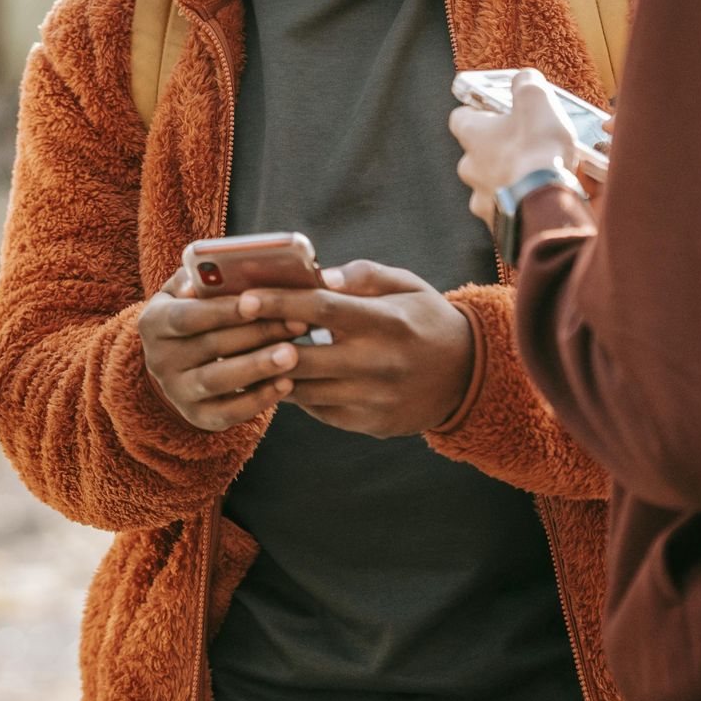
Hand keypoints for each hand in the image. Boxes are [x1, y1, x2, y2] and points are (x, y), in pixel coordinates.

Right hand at [138, 265, 310, 431]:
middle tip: (297, 323)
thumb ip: (201, 278)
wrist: (180, 362)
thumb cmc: (196, 314)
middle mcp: (159, 360)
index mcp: (153, 323)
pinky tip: (287, 384)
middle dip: (256, 334)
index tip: (258, 302)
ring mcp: (176, 392)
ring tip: (293, 354)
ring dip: (258, 367)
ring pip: (218, 380)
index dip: (222, 311)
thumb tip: (216, 267)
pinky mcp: (197, 417)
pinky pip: (228, 413)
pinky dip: (258, 400)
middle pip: (210, 346)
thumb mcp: (186, 293)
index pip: (186, 316)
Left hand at [237, 262, 473, 438]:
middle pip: (303, 356)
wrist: (468, 376)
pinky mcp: (370, 424)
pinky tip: (284, 375)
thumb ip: (362, 276)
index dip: (279, 303)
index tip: (243, 298)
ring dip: (272, 371)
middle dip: (262, 344)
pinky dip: (296, 393)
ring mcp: (373, 399)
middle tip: (232, 331)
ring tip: (248, 353)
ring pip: (304, 389)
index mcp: (387, 322)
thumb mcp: (406, 285)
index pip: (322, 310)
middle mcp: (378, 363)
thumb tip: (319, 275)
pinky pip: (318, 410)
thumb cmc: (425, 320)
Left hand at [448, 68, 578, 224]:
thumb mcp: (537, 101)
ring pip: (495, 183)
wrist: (546, 205)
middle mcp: (470, 169)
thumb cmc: (537, 150)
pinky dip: (527, 202)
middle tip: (529, 143)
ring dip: (515, 177)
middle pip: (478, 153)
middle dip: (501, 148)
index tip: (493, 108)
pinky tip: (549, 197)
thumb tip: (524, 78)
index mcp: (473, 137)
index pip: (461, 118)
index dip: (477, 111)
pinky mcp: (501, 224)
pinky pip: (513, 209)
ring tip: (544, 174)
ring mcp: (484, 199)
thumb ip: (527, 84)